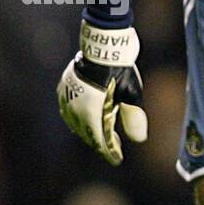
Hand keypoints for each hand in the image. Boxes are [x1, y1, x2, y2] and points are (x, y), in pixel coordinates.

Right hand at [57, 22, 147, 165]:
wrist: (101, 44)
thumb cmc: (119, 69)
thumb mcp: (131, 92)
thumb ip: (133, 116)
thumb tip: (139, 139)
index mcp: (91, 110)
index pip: (100, 139)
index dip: (109, 151)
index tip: (117, 159)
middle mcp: (75, 106)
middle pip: (87, 133)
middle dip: (101, 143)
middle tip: (114, 150)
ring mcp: (67, 97)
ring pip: (76, 123)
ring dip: (89, 132)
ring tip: (104, 137)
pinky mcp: (65, 89)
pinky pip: (69, 111)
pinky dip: (79, 120)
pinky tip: (89, 121)